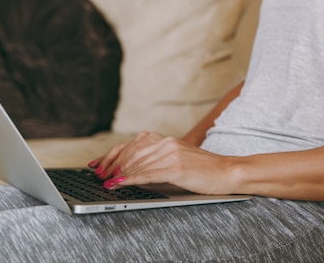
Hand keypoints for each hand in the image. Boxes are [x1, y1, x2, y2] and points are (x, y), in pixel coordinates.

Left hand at [88, 131, 237, 194]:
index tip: (97, 164)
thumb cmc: (202, 169)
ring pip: (136, 164)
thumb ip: (155, 158)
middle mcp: (165, 143)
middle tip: (99, 177)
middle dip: (111, 166)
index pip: (130, 145)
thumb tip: (129, 167)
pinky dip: (129, 180)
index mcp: (164, 139)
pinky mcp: (175, 168)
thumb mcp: (176, 158)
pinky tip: (120, 184)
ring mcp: (170, 154)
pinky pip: (146, 174)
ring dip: (117, 174)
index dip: (111, 155)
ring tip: (106, 182)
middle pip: (129, 153)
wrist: (226, 171)